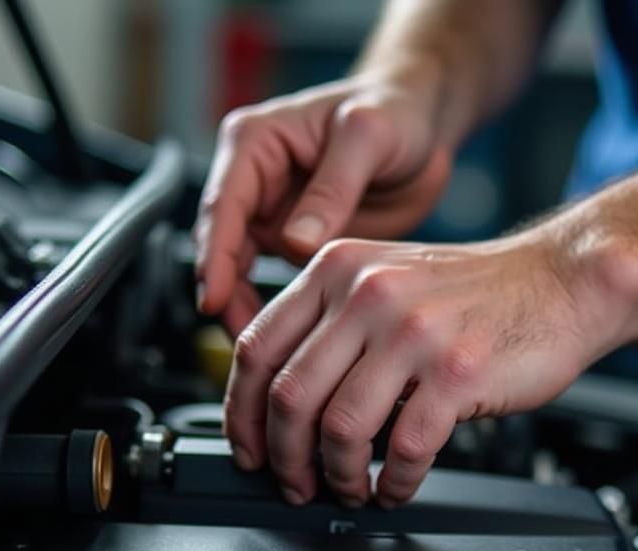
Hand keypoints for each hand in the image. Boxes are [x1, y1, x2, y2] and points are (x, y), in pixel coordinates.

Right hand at [193, 72, 452, 335]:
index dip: (215, 258)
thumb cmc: (395, 109)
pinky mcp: (296, 242)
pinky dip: (278, 313)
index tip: (214, 298)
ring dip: (248, 311)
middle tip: (244, 342)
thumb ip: (332, 187)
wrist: (424, 125)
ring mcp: (273, 214)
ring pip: (242, 273)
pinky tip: (290, 342)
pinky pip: (275, 283)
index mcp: (255, 143)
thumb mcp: (367, 137)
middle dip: (226, 296)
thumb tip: (297, 239)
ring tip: (265, 353)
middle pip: (223, 248)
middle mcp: (255, 180)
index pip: (222, 207)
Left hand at [223, 231, 625, 507]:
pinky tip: (396, 489)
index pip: (256, 349)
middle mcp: (367, 294)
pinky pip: (405, 448)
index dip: (239, 413)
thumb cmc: (473, 293)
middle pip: (289, 397)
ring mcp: (412, 332)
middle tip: (296, 484)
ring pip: (340, 428)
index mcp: (336, 270)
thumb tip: (278, 400)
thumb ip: (329, 322)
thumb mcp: (384, 279)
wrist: (561, 281)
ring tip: (350, 490)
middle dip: (284, 459)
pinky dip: (394, 483)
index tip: (248, 449)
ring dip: (339, 477)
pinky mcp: (456, 372)